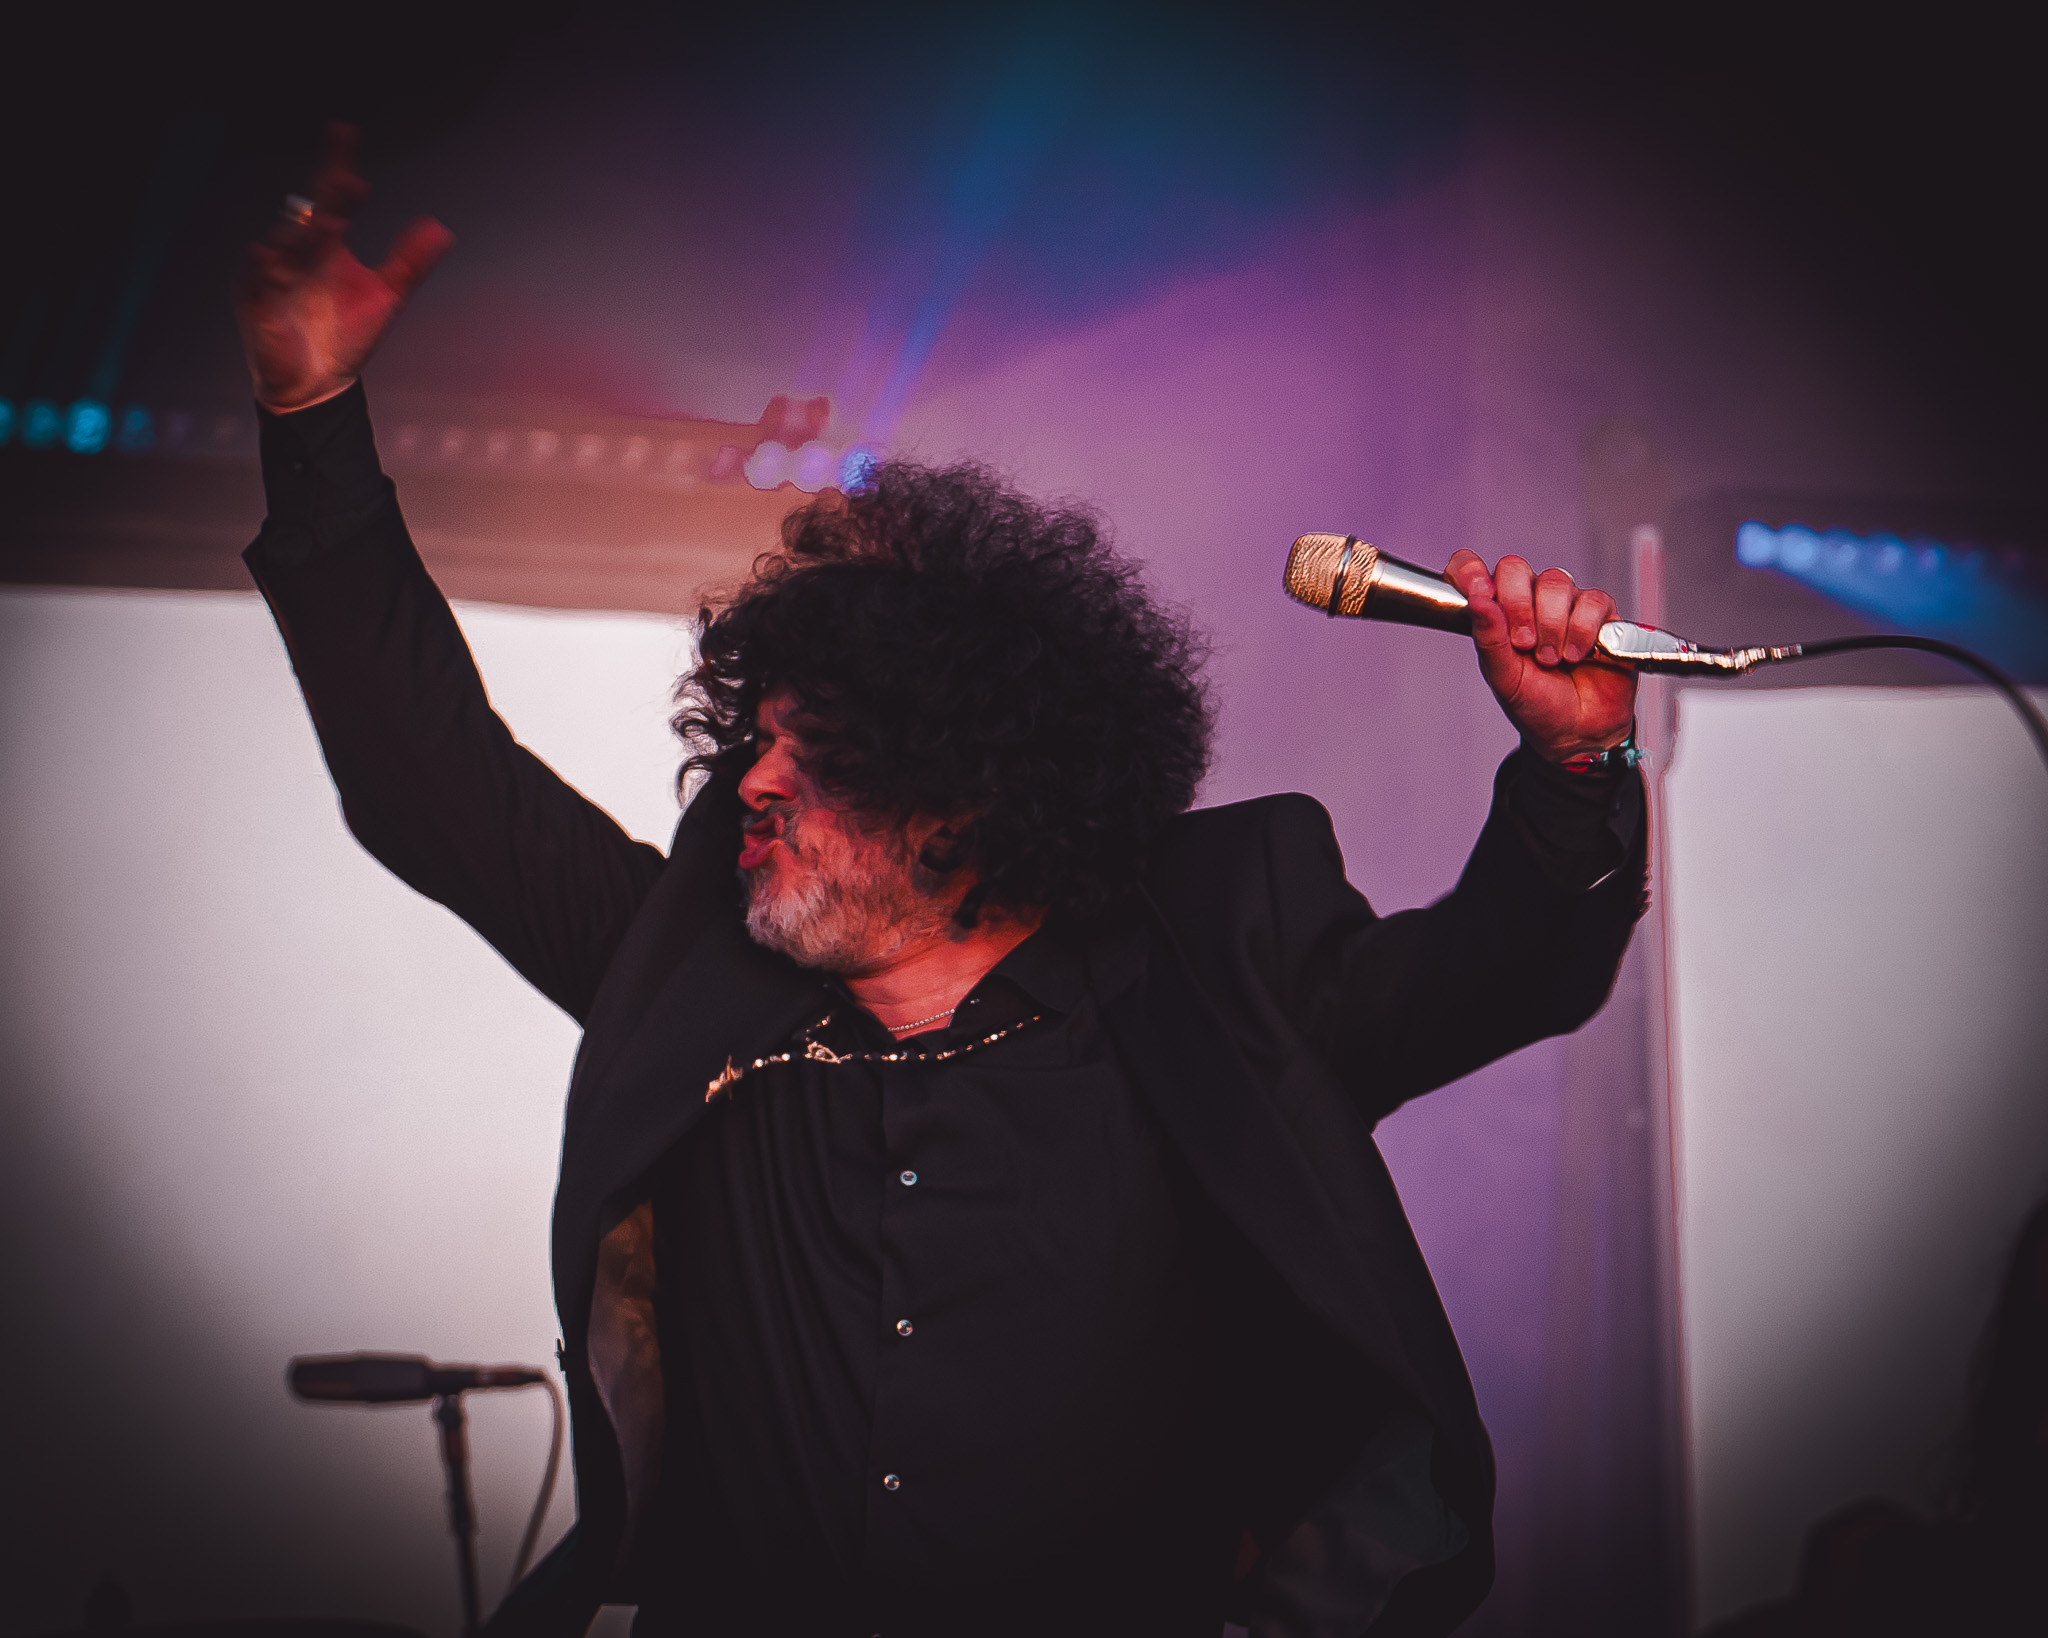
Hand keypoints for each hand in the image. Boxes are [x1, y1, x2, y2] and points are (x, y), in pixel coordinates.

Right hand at [233, 124, 452, 410]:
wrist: (319, 384)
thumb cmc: (345, 336)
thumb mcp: (386, 296)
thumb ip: (409, 262)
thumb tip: (441, 227)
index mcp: (325, 245)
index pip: (331, 196)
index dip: (337, 164)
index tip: (346, 131)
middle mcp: (297, 252)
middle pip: (310, 215)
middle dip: (328, 198)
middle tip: (349, 180)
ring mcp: (273, 276)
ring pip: (285, 245)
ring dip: (305, 234)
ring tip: (332, 222)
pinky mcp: (257, 305)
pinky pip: (256, 283)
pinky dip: (263, 270)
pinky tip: (271, 256)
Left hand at [1444, 550, 1637, 761]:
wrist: (1577, 732)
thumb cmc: (1537, 704)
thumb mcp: (1503, 677)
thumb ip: (1489, 638)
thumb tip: (1477, 600)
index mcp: (1496, 612)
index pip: (1472, 570)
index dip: (1470, 571)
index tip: (1478, 592)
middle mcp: (1529, 601)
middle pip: (1515, 568)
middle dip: (1518, 606)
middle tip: (1523, 644)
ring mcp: (1565, 604)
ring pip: (1555, 583)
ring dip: (1552, 626)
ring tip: (1552, 659)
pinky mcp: (1600, 612)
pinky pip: (1592, 601)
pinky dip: (1582, 630)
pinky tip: (1578, 655)